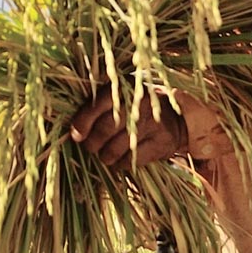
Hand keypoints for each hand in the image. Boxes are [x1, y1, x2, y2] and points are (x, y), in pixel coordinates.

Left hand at [70, 85, 186, 171]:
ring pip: (115, 149)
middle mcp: (139, 103)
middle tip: (91, 147)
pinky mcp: (160, 143)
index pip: (98, 105)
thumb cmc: (137, 108)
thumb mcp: (121, 98)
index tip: (76, 135)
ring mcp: (152, 124)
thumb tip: (74, 132)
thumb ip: (97, 107)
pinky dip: (120, 164)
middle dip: (92, 143)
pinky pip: (130, 160)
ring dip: (105, 156)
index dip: (83, 122)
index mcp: (125, 88)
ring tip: (105, 154)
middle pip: (105, 129)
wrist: (177, 118)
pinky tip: (120, 159)